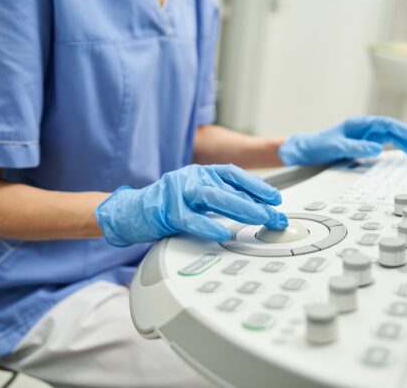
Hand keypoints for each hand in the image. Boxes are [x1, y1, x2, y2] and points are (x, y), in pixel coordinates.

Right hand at [95, 164, 287, 245]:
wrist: (131, 211)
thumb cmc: (167, 206)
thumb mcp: (198, 198)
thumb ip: (221, 200)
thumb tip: (255, 210)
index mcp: (201, 173)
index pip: (234, 175)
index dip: (256, 185)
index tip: (275, 198)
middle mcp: (191, 177)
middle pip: (229, 188)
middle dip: (256, 203)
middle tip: (275, 216)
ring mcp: (177, 192)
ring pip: (212, 197)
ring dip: (239, 207)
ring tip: (259, 218)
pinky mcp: (165, 210)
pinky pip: (189, 218)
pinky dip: (207, 225)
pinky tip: (221, 233)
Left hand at [278, 115, 406, 165]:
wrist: (304, 151)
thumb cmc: (317, 146)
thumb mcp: (335, 147)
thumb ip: (355, 147)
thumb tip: (377, 149)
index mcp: (359, 124)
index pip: (386, 125)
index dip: (404, 131)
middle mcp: (364, 129)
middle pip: (392, 132)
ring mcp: (364, 137)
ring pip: (391, 139)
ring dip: (406, 147)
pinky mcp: (363, 146)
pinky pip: (384, 147)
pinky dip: (396, 152)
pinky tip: (406, 157)